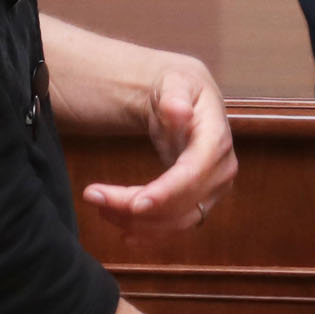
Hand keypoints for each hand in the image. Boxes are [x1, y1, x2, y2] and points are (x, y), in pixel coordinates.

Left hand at [80, 56, 237, 235]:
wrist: (187, 100)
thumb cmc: (179, 88)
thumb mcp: (175, 81)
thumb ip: (175, 96)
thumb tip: (179, 111)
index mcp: (216, 139)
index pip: (194, 173)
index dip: (166, 192)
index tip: (134, 203)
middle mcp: (221, 170)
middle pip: (181, 203)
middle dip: (136, 207)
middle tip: (94, 196)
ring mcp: (212, 190)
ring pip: (175, 221)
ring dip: (136, 221)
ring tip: (100, 206)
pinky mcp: (199, 202)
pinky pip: (175, 226)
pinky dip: (148, 232)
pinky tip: (123, 231)